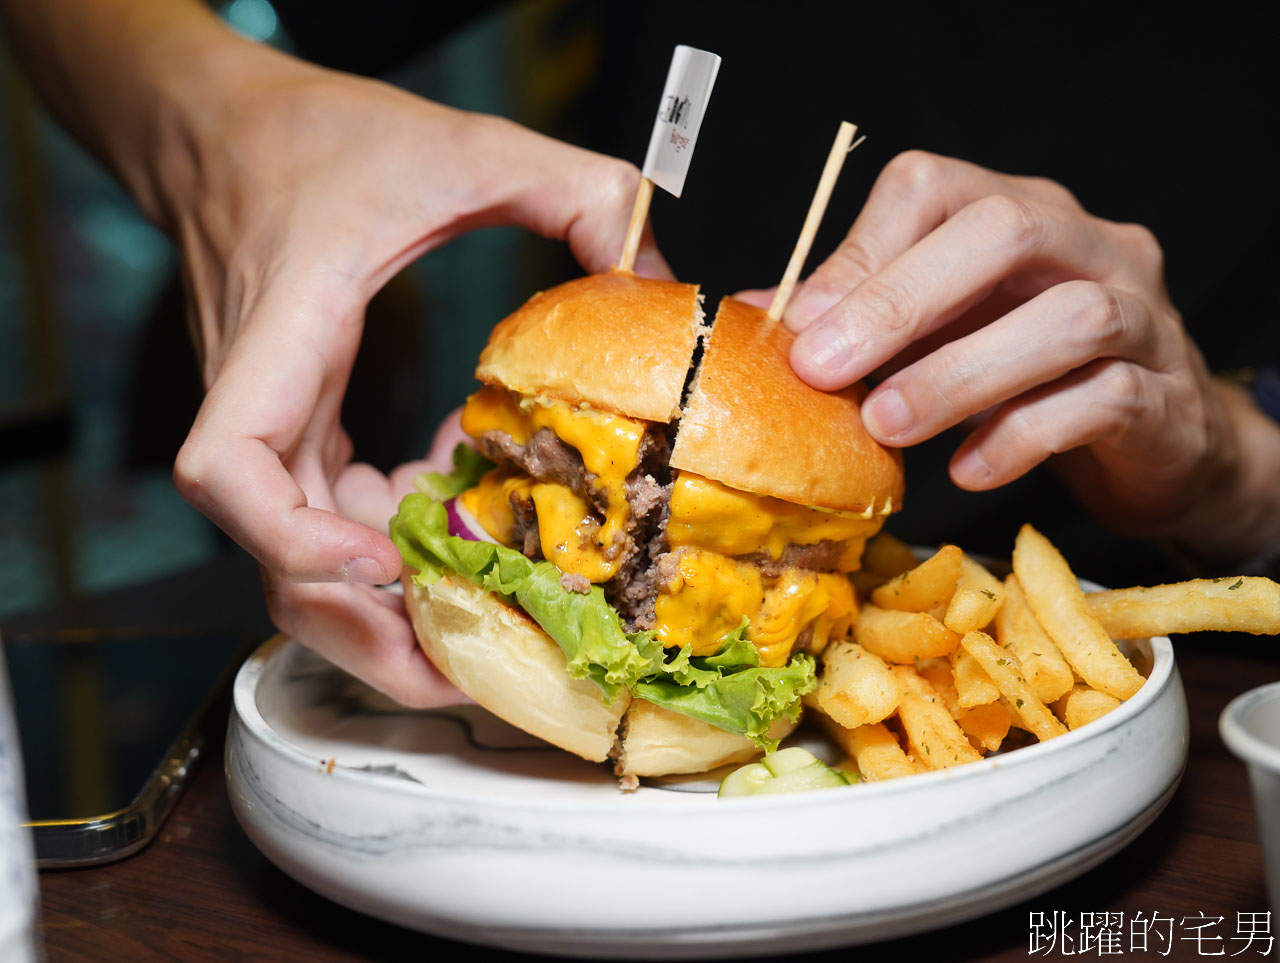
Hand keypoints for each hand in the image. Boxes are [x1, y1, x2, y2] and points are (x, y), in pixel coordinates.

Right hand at [165, 41, 667, 704]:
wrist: (227, 133)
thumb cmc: (321, 138)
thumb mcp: (470, 147)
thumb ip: (580, 190)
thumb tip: (660, 270)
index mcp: (285, 336)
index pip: (229, 472)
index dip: (298, 545)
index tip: (387, 564)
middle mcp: (265, 400)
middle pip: (278, 565)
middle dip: (373, 630)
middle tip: (480, 660)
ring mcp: (276, 425)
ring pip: (301, 564)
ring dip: (389, 605)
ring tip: (489, 612)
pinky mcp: (296, 426)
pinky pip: (329, 520)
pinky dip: (393, 541)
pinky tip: (456, 506)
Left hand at [746, 150, 1277, 561]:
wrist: (1160, 441)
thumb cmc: (1033, 376)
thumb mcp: (945, 333)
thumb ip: (865, 317)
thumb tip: (759, 315)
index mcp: (1022, 212)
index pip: (935, 188)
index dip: (862, 253)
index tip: (802, 328)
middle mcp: (1089, 245)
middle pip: (1005, 230)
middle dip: (899, 302)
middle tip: (824, 373)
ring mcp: (1142, 315)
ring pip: (1068, 318)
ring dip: (958, 375)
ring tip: (886, 426)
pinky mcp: (1165, 396)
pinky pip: (1101, 401)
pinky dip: (1020, 436)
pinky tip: (966, 469)